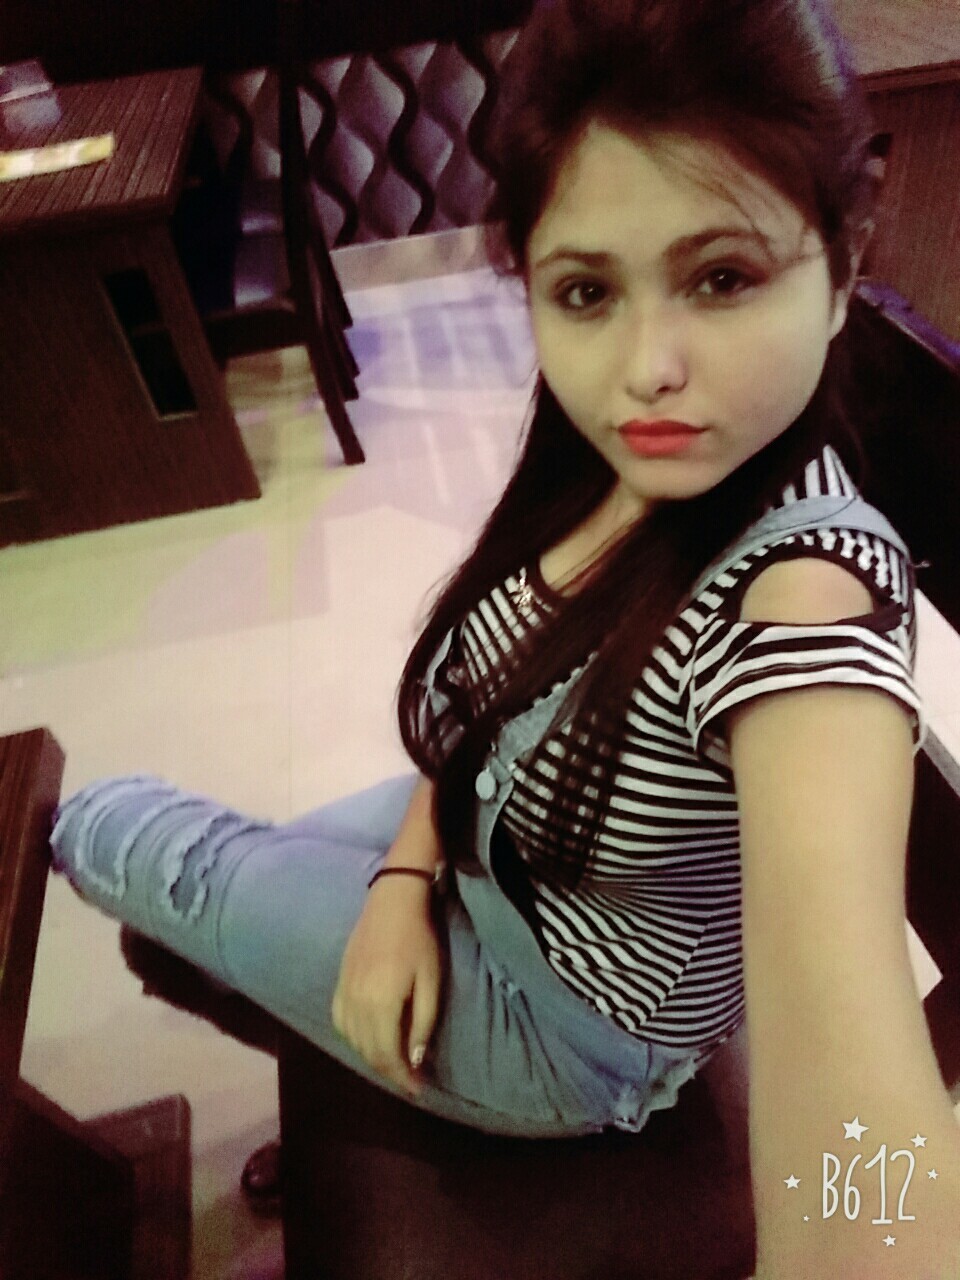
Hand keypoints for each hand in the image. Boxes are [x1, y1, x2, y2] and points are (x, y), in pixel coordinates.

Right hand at [331, 876, 444, 1094]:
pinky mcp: (339, 980)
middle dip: (388, 1071)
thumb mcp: (431, 981)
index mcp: (381, 1004)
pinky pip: (339, 1020)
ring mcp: (344, 991)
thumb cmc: (420, 938)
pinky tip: (366, 1038)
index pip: (387, 1055)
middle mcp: (357, 1002)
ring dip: (370, 1056)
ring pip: (351, 1040)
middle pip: (367, 1051)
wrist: (393, 900)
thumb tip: (413, 1060)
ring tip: (392, 1062)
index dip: (402, 1077)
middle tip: (409, 1081)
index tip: (418, 1089)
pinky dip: (351, 1037)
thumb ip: (422, 1022)